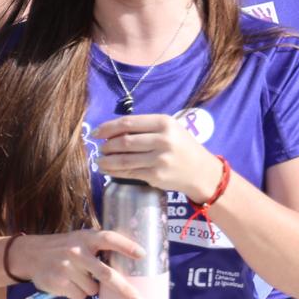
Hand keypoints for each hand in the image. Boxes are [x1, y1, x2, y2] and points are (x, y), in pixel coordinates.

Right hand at [11, 229, 143, 298]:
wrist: (31, 254)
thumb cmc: (64, 248)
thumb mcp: (80, 239)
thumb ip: (99, 247)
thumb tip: (130, 265)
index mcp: (86, 237)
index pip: (109, 239)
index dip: (126, 246)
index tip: (143, 254)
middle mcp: (76, 251)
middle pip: (106, 274)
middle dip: (125, 290)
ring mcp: (66, 267)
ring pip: (93, 289)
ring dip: (90, 288)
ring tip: (77, 277)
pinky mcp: (58, 282)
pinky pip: (79, 296)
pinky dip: (77, 293)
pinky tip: (67, 283)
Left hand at [92, 113, 218, 194]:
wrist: (202, 171)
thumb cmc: (182, 147)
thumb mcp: (169, 129)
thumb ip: (145, 128)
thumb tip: (111, 132)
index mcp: (164, 123)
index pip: (128, 123)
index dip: (108, 128)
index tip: (96, 133)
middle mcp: (163, 139)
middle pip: (124, 141)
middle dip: (107, 146)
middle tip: (101, 149)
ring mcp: (159, 159)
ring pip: (124, 159)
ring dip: (107, 161)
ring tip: (100, 161)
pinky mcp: (156, 175)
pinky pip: (129, 173)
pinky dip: (115, 172)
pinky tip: (108, 170)